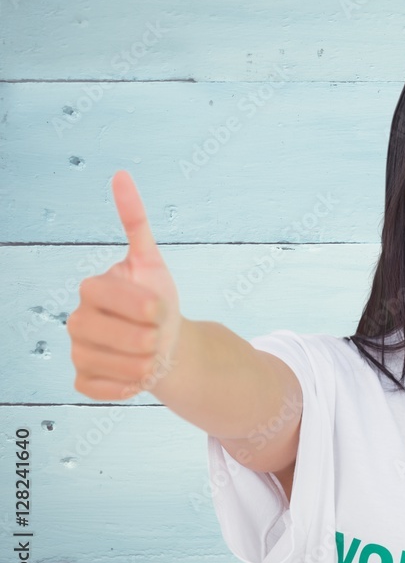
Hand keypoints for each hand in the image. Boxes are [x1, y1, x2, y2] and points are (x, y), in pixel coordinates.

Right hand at [67, 171, 182, 399]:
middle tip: (159, 336)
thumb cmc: (158, 302)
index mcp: (93, 289)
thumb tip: (121, 174)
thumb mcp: (153, 262)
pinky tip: (139, 376)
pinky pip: (95, 388)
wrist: (168, 345)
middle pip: (94, 331)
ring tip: (154, 356)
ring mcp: (77, 350)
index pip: (99, 293)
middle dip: (139, 337)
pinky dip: (124, 386)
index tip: (159, 310)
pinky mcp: (83, 379)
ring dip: (137, 364)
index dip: (134, 304)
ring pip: (98, 361)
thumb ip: (136, 222)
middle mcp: (77, 319)